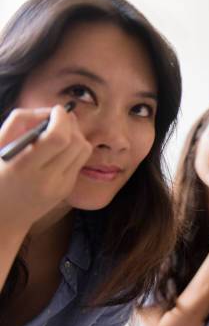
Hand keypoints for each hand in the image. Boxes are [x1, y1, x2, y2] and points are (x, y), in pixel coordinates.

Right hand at [0, 105, 91, 228]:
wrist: (2, 215)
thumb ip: (20, 122)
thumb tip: (48, 112)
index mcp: (23, 167)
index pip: (58, 138)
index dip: (61, 119)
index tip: (56, 109)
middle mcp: (46, 179)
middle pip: (76, 142)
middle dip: (70, 124)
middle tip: (59, 117)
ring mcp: (60, 186)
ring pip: (84, 150)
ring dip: (76, 135)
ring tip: (60, 130)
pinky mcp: (67, 189)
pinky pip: (79, 161)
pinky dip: (73, 149)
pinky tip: (59, 148)